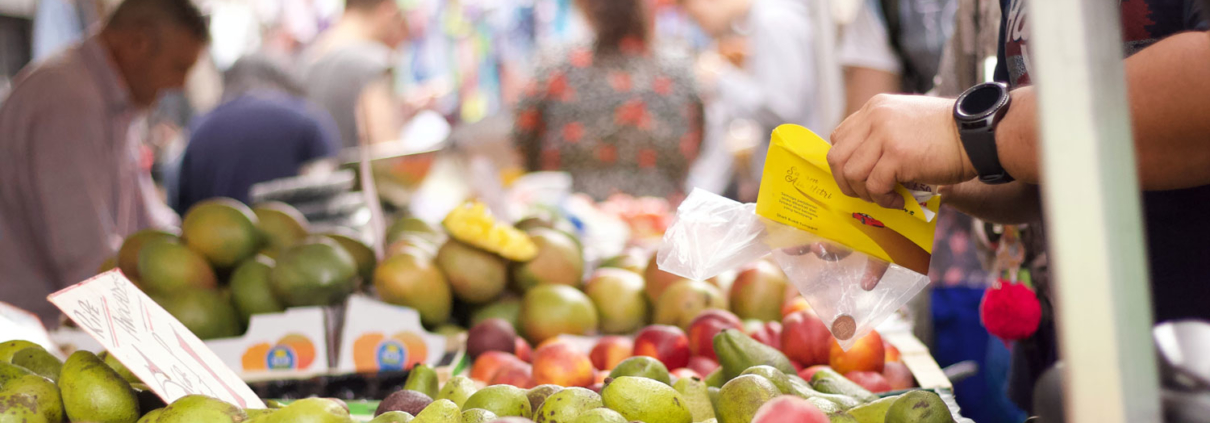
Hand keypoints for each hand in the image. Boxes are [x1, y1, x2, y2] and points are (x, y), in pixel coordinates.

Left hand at [827, 94, 977, 208]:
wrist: (978, 133)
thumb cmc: (948, 135)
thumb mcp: (906, 123)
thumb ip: (882, 135)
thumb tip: (861, 166)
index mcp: (875, 108)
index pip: (839, 137)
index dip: (845, 162)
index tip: (860, 178)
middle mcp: (875, 117)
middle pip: (837, 157)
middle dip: (847, 183)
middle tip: (866, 194)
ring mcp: (884, 135)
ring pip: (852, 174)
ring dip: (866, 193)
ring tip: (886, 197)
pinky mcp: (897, 155)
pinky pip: (874, 186)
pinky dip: (883, 199)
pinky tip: (898, 200)